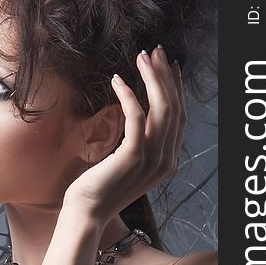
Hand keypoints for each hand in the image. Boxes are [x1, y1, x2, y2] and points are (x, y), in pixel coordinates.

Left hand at [62, 45, 185, 222]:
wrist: (86, 212)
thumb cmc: (99, 187)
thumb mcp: (126, 163)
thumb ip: (139, 143)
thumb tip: (138, 116)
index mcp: (167, 160)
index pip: (179, 117)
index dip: (175, 88)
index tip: (167, 65)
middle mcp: (166, 160)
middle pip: (174, 107)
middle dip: (166, 75)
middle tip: (154, 51)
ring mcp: (152, 159)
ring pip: (162, 108)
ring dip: (152, 78)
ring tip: (141, 57)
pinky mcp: (133, 156)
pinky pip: (137, 117)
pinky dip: (129, 95)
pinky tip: (118, 80)